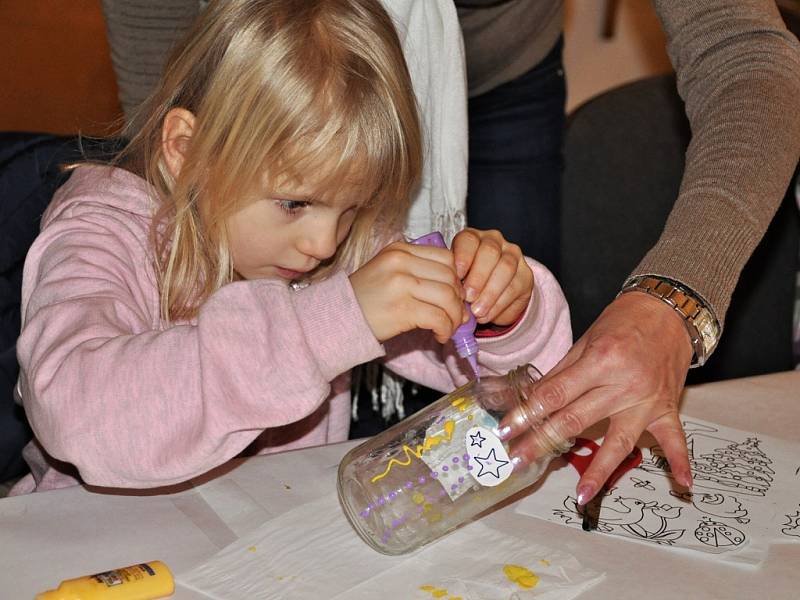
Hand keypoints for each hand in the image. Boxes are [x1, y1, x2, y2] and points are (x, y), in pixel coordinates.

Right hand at [350, 241, 466, 342]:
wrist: (336, 318)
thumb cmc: (364, 299)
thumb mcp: (388, 272)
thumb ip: (418, 272)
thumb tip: (456, 291)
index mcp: (399, 250)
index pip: (446, 257)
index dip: (457, 279)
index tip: (454, 296)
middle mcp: (401, 262)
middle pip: (450, 277)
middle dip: (458, 300)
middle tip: (456, 315)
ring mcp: (401, 284)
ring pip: (448, 297)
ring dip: (454, 317)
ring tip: (449, 327)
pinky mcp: (402, 309)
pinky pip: (438, 317)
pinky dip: (445, 329)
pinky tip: (440, 335)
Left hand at [451, 228, 532, 325]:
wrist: (491, 297)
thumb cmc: (466, 283)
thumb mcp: (455, 279)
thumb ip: (453, 279)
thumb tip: (450, 292)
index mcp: (472, 238)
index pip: (468, 240)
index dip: (462, 258)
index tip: (456, 277)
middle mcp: (494, 241)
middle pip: (489, 252)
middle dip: (478, 277)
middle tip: (468, 297)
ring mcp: (513, 255)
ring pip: (505, 268)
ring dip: (489, 293)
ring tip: (477, 310)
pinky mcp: (526, 274)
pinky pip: (514, 287)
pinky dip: (498, 305)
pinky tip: (486, 315)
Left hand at [498, 291, 693, 503]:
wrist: (669, 310)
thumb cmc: (623, 321)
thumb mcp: (586, 340)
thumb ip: (562, 373)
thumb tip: (532, 399)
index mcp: (599, 361)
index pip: (555, 394)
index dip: (526, 413)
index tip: (506, 430)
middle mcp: (623, 384)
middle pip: (576, 420)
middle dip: (543, 442)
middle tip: (518, 461)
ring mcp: (647, 400)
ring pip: (619, 441)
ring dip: (599, 470)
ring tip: (582, 495)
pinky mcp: (666, 408)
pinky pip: (675, 438)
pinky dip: (680, 461)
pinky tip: (682, 484)